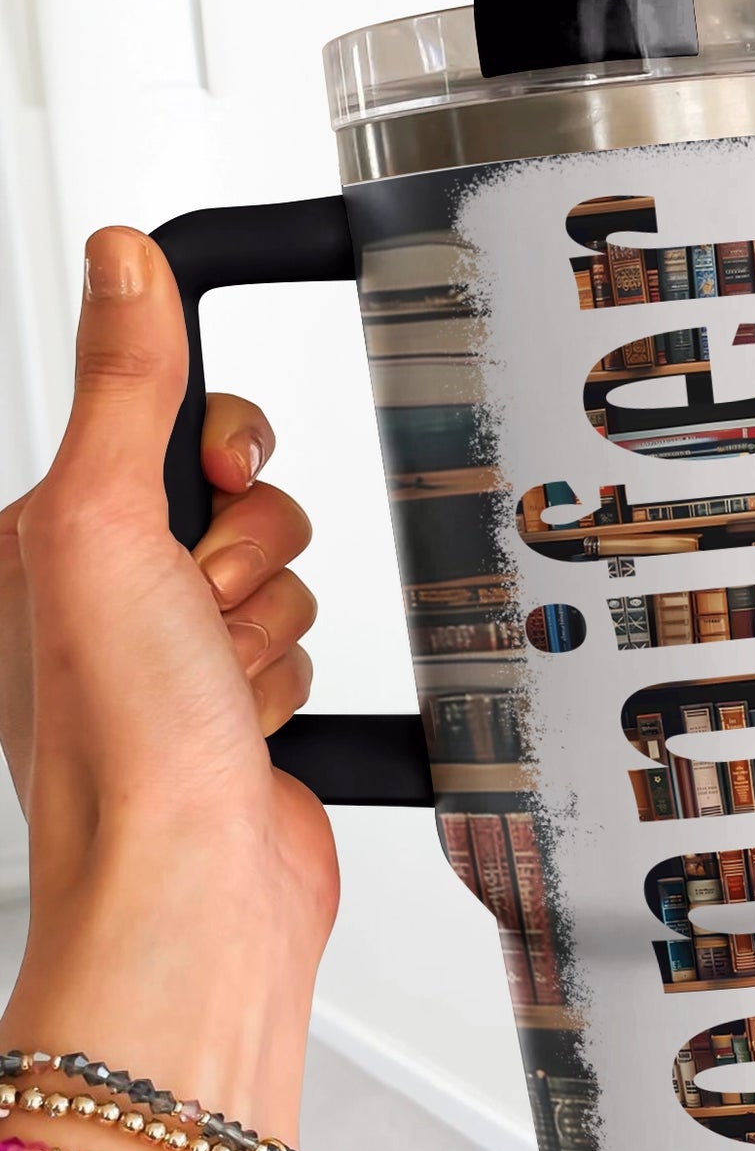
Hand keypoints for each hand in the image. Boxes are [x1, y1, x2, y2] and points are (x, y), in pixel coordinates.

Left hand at [0, 227, 336, 1135]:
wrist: (188, 889)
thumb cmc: (119, 742)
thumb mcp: (102, 527)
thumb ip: (125, 386)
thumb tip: (122, 261)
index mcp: (52, 536)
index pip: (167, 420)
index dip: (218, 446)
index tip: (213, 480)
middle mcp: (109, 593)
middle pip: (246, 501)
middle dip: (251, 557)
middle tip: (204, 605)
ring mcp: (174, 656)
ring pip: (286, 578)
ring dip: (271, 630)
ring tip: (218, 684)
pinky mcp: (238, 707)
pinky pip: (306, 648)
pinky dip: (292, 683)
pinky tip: (246, 722)